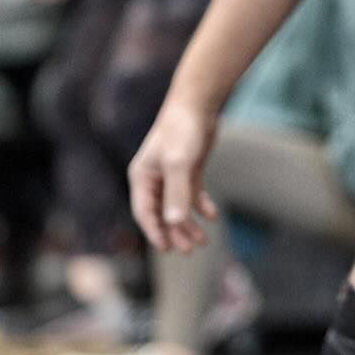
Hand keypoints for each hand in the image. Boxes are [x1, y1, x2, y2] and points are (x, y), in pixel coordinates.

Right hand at [127, 96, 220, 253]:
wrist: (199, 104)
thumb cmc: (182, 131)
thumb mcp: (179, 164)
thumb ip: (177, 193)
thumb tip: (173, 222)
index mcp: (142, 178)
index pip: (145, 213)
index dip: (155, 232)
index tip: (167, 249)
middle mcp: (153, 178)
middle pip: (162, 214)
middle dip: (175, 233)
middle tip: (189, 251)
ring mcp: (171, 174)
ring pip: (178, 207)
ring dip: (189, 224)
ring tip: (203, 241)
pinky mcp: (188, 169)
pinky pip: (191, 194)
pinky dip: (201, 206)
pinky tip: (212, 216)